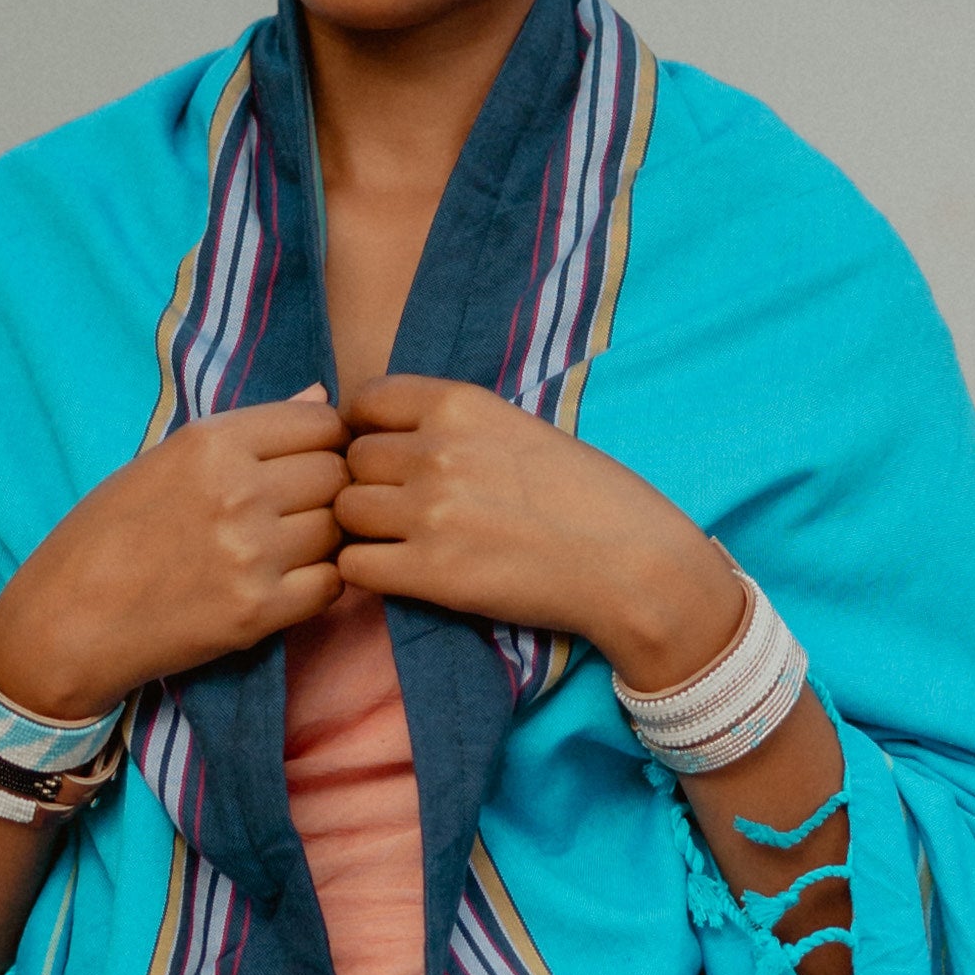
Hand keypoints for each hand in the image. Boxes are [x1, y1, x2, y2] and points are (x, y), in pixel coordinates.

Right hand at [0, 391, 349, 717]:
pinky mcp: (258, 612)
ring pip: (339, 527)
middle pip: (338, 473)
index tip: (308, 458)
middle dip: (331, 486)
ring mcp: (252, 554)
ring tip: (292, 543)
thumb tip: (322, 395)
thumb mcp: (164, 459)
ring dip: (327, 534)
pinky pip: (332, 583)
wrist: (68, 619)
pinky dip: (322, 580)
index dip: (325, 439)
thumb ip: (249, 430)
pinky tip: (291, 579)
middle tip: (303, 505)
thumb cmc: (109, 531)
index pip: (320, 422)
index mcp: (211, 443)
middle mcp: (238, 492)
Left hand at [332, 377, 741, 691]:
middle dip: (368, 483)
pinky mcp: (430, 572)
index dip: (365, 430)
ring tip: (402, 541)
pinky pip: (354, 564)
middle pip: (351, 460)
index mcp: (461, 405)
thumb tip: (388, 430)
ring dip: (364, 528)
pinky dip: (368, 571)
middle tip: (400, 507)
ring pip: (345, 511)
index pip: (365, 401)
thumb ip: (454, 424)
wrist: (630, 562)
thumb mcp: (518, 428)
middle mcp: (438, 451)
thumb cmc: (586, 495)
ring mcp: (430, 511)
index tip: (385, 455)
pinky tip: (402, 572)